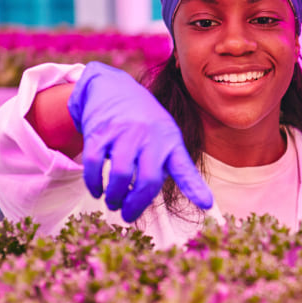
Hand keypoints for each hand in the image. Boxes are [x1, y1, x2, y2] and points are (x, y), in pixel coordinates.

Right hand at [67, 62, 212, 221]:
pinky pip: (95, 165)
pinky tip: (97, 190)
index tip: (206, 204)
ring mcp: (124, 133)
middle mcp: (150, 136)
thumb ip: (170, 164)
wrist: (112, 87)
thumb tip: (177, 198)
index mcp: (170, 140)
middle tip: (128, 215)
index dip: (195, 188)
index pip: (185, 167)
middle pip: (149, 179)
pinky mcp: (100, 132)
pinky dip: (94, 183)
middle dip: (137, 204)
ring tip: (113, 202)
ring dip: (115, 196)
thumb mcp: (165, 136)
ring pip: (121, 175)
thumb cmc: (143, 120)